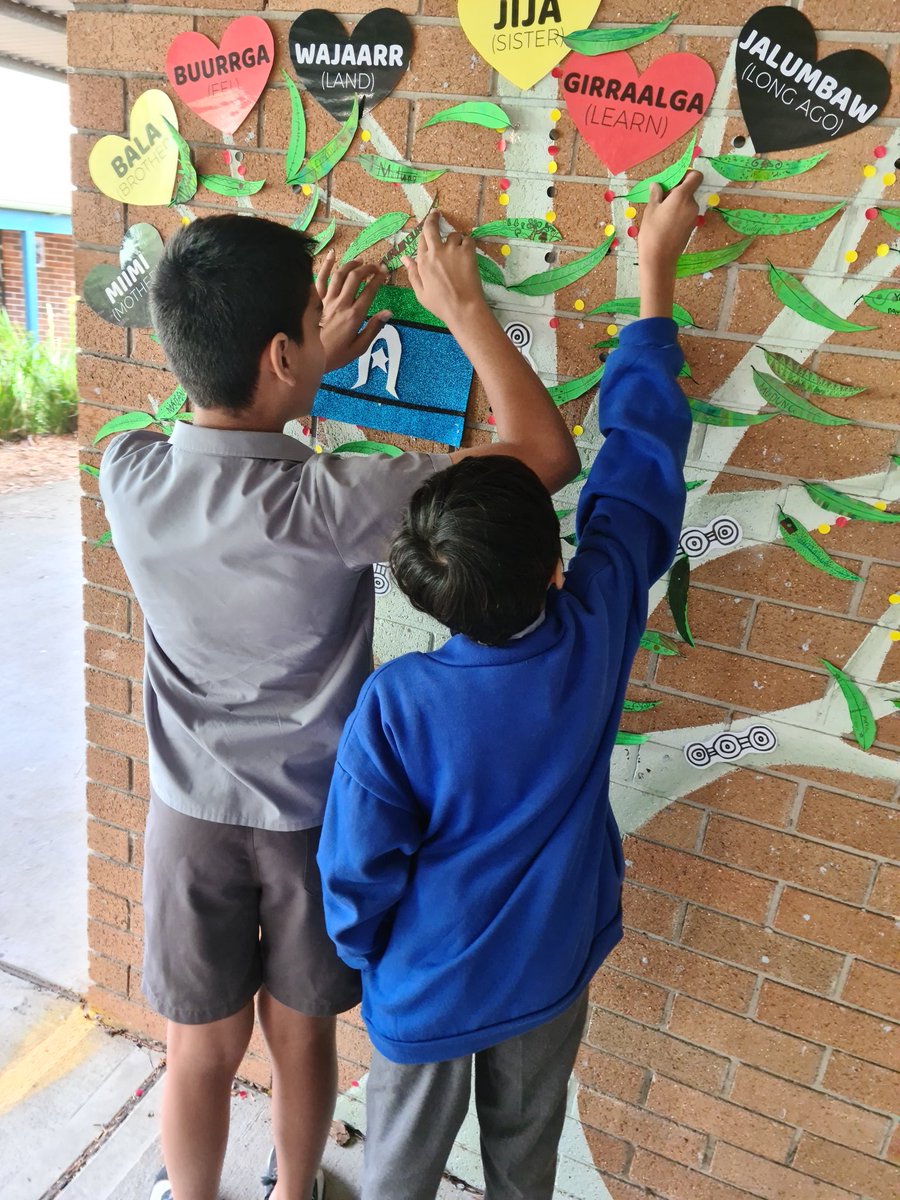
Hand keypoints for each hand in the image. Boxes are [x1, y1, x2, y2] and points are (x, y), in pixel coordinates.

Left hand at [316, 251, 391, 372]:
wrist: (307, 357)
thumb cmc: (336, 355)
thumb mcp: (359, 348)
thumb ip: (374, 328)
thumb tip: (388, 313)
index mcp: (354, 316)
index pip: (370, 291)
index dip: (379, 279)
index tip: (385, 273)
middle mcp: (341, 304)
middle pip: (355, 277)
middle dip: (367, 268)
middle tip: (375, 266)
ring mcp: (326, 300)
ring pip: (340, 274)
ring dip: (351, 264)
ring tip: (360, 262)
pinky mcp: (315, 300)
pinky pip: (320, 278)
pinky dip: (326, 265)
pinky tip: (333, 255)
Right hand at [403, 213, 486, 327]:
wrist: (463, 308)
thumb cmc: (441, 304)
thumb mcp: (420, 293)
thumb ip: (413, 273)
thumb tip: (404, 257)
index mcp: (423, 262)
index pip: (421, 240)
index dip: (424, 234)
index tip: (427, 231)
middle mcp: (435, 252)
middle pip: (431, 228)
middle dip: (433, 218)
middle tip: (436, 214)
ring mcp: (452, 250)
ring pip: (453, 235)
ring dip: (454, 240)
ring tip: (458, 252)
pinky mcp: (467, 251)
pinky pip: (467, 239)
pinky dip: (467, 243)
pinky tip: (467, 253)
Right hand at [637, 169, 701, 318]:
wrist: (659, 259)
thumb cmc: (652, 232)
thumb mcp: (651, 210)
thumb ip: (656, 194)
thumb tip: (657, 185)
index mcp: (682, 196)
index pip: (696, 176)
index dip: (687, 175)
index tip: (674, 181)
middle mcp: (692, 205)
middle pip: (689, 190)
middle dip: (676, 191)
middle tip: (660, 199)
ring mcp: (693, 217)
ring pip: (686, 202)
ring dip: (676, 203)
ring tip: (660, 214)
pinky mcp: (691, 227)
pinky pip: (686, 213)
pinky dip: (678, 213)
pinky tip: (665, 223)